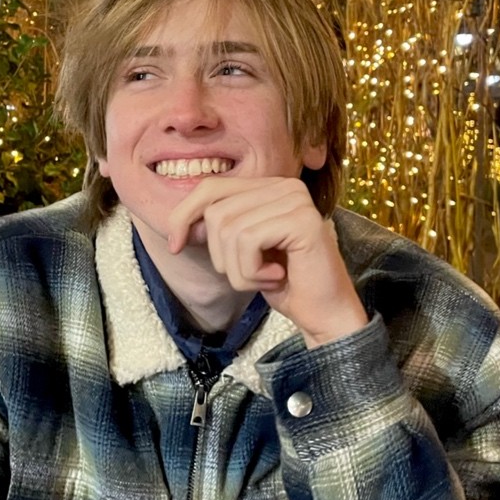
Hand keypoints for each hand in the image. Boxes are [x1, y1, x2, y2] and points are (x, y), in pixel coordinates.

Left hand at [167, 177, 367, 347]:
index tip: (175, 245)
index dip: (183, 215)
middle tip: (249, 275)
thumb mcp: (238, 251)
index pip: (210, 187)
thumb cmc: (283, 282)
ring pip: (228, 229)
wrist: (324, 314)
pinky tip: (275, 278)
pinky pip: (247, 241)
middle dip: (220, 254)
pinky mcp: (302, 220)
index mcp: (269, 186)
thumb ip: (215, 229)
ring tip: (264, 278)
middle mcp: (285, 185)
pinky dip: (250, 272)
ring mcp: (296, 200)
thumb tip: (180, 224)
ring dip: (237, 269)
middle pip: (215, 211)